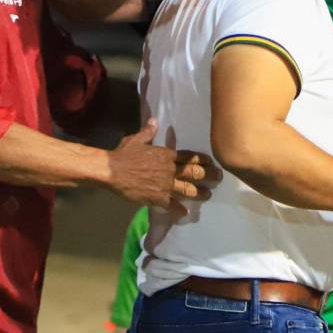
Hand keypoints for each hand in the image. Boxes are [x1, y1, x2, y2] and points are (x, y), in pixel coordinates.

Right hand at [107, 119, 221, 215]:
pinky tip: (186, 212)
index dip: (203, 160)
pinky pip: (172, 206)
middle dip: (209, 176)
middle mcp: (170, 169)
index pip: (190, 157)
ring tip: (208, 195)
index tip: (212, 162)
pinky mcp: (157, 198)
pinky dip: (180, 210)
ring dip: (200, 193)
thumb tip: (154, 120)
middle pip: (195, 173)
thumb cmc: (124, 153)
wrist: (113, 171)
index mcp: (167, 155)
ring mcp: (165, 185)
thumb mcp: (137, 139)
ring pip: (188, 189)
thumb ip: (148, 131)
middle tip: (219, 178)